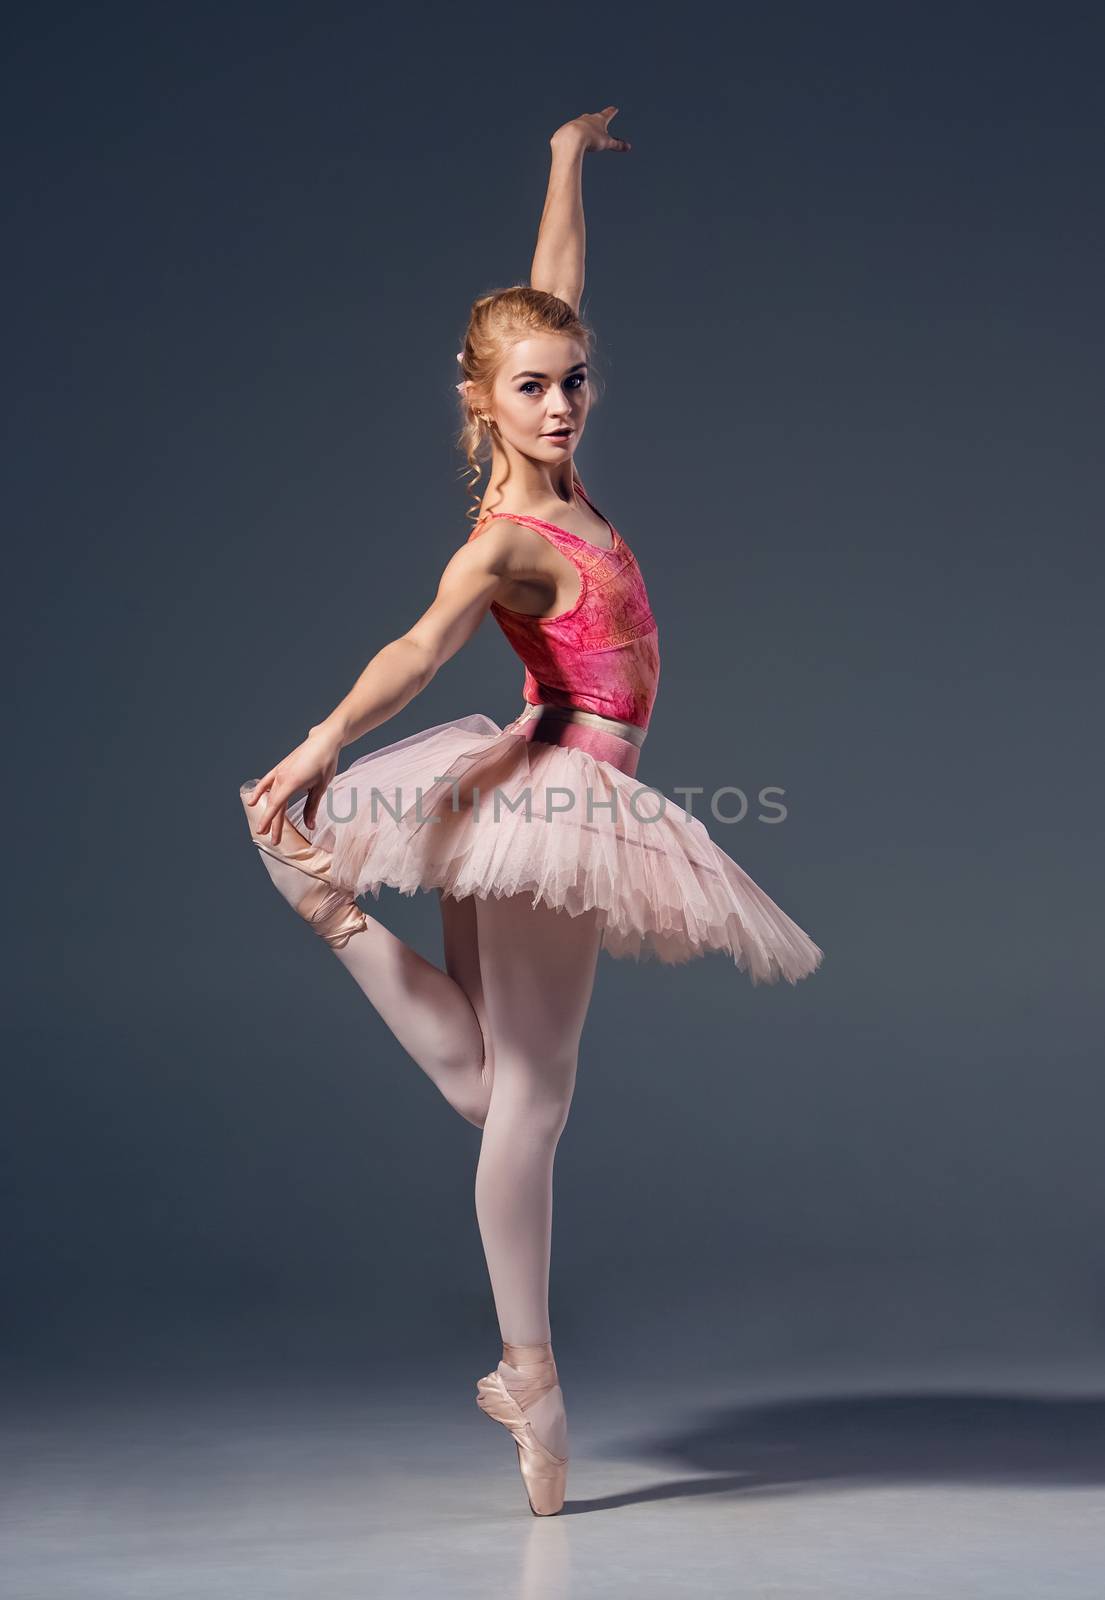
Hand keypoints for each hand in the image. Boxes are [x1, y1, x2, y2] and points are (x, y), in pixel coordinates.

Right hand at [244, 723, 343, 845]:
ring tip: (264, 827)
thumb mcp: (320, 787)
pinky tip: (253, 800)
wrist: (323, 741)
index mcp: (291, 783)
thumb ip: (311, 807)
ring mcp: (279, 772)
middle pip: (274, 805)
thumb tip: (310, 826)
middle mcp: (281, 777)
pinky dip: (260, 791)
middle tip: (274, 840)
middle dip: (273, 823)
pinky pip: (267, 781)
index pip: (276, 806)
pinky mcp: (281, 768)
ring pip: (270, 795)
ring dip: (268, 811)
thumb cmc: (324, 763)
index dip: (269, 821)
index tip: (263, 833)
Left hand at [551, 105, 630, 155]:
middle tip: (599, 117)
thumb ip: (617, 145)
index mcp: (599, 119)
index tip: (614, 109)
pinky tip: (572, 139)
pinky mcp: (568, 129)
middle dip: (597, 119)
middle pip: (594, 117)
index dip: (612, 112)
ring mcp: (577, 122)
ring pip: (582, 123)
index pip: (608, 114)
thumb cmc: (590, 139)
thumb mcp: (606, 143)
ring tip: (586, 132)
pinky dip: (574, 134)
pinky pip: (572, 131)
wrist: (571, 138)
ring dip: (585, 126)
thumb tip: (628, 147)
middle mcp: (588, 118)